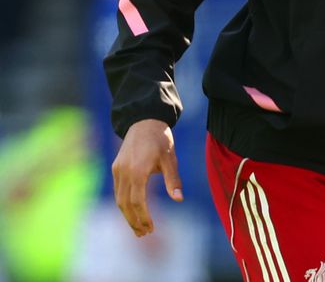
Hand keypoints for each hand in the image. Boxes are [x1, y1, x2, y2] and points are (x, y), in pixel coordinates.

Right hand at [111, 119, 183, 236]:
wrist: (144, 120)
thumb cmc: (161, 140)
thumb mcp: (170, 159)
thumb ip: (173, 179)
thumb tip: (178, 199)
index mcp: (137, 170)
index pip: (137, 201)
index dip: (143, 217)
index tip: (151, 228)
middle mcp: (124, 172)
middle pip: (125, 204)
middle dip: (134, 221)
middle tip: (144, 234)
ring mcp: (117, 170)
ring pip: (119, 199)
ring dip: (127, 215)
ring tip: (138, 228)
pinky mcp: (116, 168)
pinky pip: (117, 191)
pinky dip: (124, 204)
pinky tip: (132, 211)